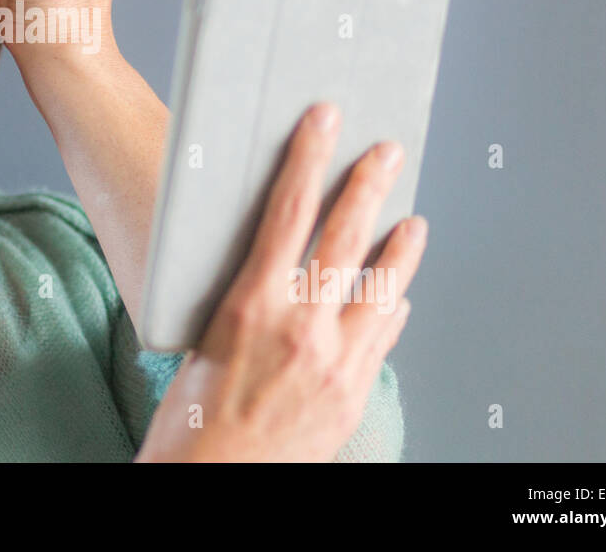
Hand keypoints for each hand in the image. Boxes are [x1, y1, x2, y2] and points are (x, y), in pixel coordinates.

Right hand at [135, 102, 426, 461]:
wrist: (214, 484)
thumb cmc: (192, 420)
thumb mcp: (204, 338)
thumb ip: (245, 294)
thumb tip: (272, 260)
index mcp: (252, 305)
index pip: (289, 212)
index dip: (308, 158)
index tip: (323, 121)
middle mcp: (302, 327)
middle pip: (345, 237)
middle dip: (368, 184)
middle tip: (387, 151)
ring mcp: (336, 362)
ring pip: (382, 288)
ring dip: (401, 249)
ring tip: (414, 221)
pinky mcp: (354, 394)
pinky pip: (384, 339)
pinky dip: (392, 309)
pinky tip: (400, 297)